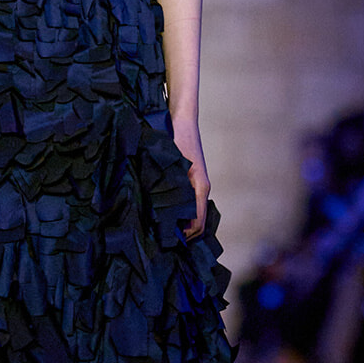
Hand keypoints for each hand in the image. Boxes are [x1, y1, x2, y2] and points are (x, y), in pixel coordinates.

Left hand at [170, 115, 210, 240]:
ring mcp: (197, 185)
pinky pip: (189, 204)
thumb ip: (171, 188)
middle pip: (198, 222)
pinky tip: (165, 215)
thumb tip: (166, 214)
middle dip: (184, 233)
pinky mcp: (191, 180)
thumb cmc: (176, 139)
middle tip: (163, 241)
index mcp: (200, 187)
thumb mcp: (172, 165)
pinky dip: (181, 214)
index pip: (198, 222)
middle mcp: (201, 188)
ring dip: (181, 224)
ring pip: (194, 213)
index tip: (169, 242)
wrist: (181, 120)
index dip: (186, 236)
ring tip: (162, 230)